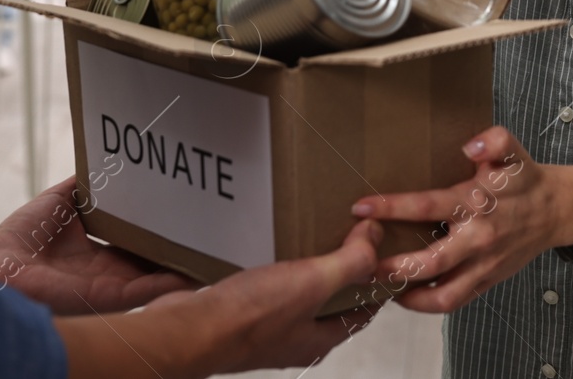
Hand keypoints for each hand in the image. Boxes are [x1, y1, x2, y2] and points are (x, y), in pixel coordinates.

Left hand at [0, 176, 196, 314]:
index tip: (178, 213)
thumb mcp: (59, 200)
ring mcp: (108, 285)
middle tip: (205, 232)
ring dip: (180, 268)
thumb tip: (104, 159)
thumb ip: (84, 186)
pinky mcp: (108, 296)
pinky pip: (146, 291)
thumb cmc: (20, 237)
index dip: (153, 229)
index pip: (131, 240)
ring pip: (154, 277)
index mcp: (91, 250)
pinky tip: (194, 273)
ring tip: (211, 254)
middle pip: (148, 260)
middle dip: (174, 249)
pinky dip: (170, 284)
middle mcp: (103, 270)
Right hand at [56, 219, 384, 378]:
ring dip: (308, 268)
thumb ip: (351, 262)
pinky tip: (270, 245)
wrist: (187, 330)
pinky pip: (267, 288)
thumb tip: (376, 240)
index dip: (377, 281)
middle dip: (343, 272)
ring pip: (298, 296)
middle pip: (331, 303)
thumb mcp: (314, 283)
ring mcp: (265, 328)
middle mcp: (294, 338)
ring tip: (313, 234)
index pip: (363, 311)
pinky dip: (276, 267)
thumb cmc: (247, 317)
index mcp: (319, 339)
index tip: (385, 252)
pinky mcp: (238, 313)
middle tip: (350, 236)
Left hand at [351, 127, 572, 312]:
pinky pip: (454, 302)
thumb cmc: (525, 179)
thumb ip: (495, 140)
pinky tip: (403, 294)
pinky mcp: (487, 282)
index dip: (392, 207)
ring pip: (442, 294)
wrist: (557, 211)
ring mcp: (483, 266)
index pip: (428, 206)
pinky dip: (426, 304)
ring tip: (377, 285)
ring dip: (406, 294)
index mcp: (478, 203)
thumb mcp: (512, 151)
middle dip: (392, 266)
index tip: (360, 207)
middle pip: (431, 262)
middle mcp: (478, 239)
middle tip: (359, 263)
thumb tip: (470, 145)